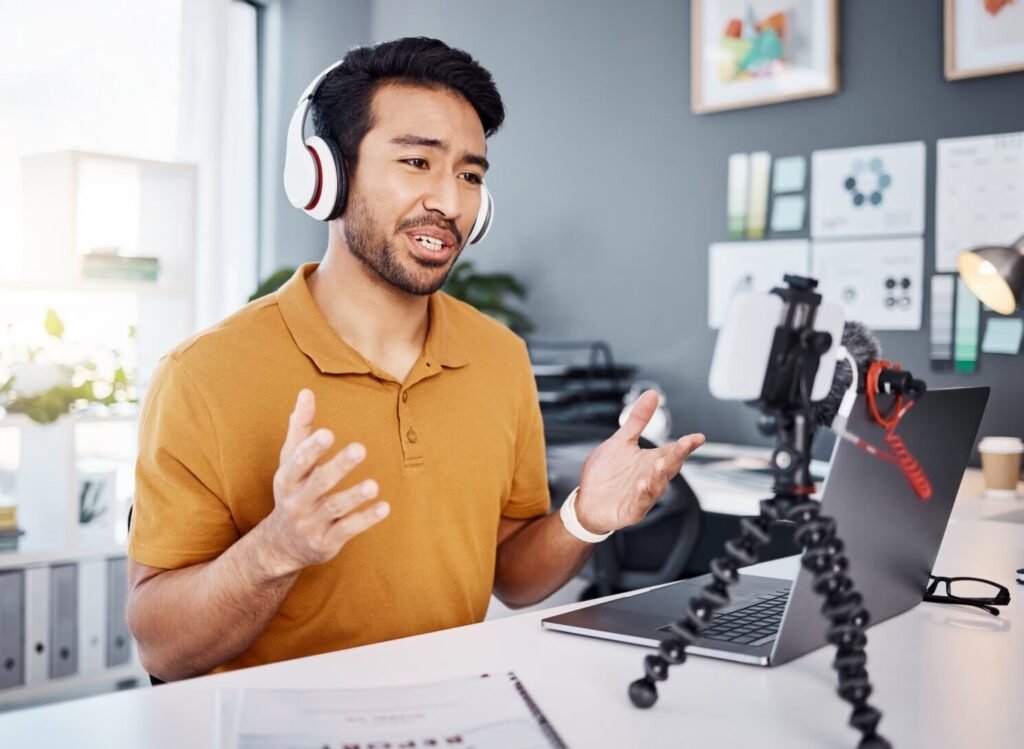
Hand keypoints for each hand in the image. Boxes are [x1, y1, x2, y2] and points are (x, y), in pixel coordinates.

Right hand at [258, 389, 389, 575]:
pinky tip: (384, 507)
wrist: (280, 544)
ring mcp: (311, 523)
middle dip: (338, 467)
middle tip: (360, 449)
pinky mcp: (326, 541)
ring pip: (334, 508)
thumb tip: (306, 392)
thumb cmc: (292, 490)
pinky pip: (347, 530)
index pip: (297, 462)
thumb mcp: (290, 460)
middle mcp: (297, 501)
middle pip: (318, 483)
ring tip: (374, 485)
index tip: (328, 433)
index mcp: (288, 478)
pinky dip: (365, 519)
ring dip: (354, 496)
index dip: (312, 448)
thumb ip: (300, 426)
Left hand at [574, 390, 704, 533]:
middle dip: (677, 456)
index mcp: (650, 461)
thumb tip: (652, 394)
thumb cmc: (606, 473)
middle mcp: (650, 478)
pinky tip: (643, 484)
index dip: (686, 445)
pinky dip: (642, 495)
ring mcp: (642, 495)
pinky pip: (639, 503)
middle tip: (685, 444)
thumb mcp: (620, 441)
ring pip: (656, 486)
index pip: (672, 451)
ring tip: (661, 463)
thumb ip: (637, 420)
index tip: (698, 437)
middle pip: (668, 467)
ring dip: (660, 476)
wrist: (587, 502)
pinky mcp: (630, 510)